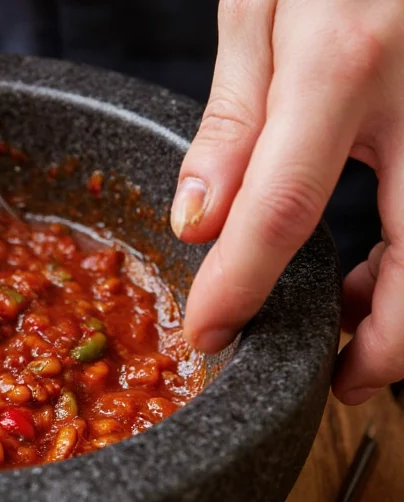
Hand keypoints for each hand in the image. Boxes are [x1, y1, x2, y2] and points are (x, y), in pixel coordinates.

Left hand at [172, 0, 403, 403]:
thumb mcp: (261, 5)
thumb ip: (235, 118)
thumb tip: (200, 221)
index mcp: (346, 62)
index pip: (282, 209)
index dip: (239, 288)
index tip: (208, 335)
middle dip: (384, 347)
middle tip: (340, 380)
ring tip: (346, 325)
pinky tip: (379, 266)